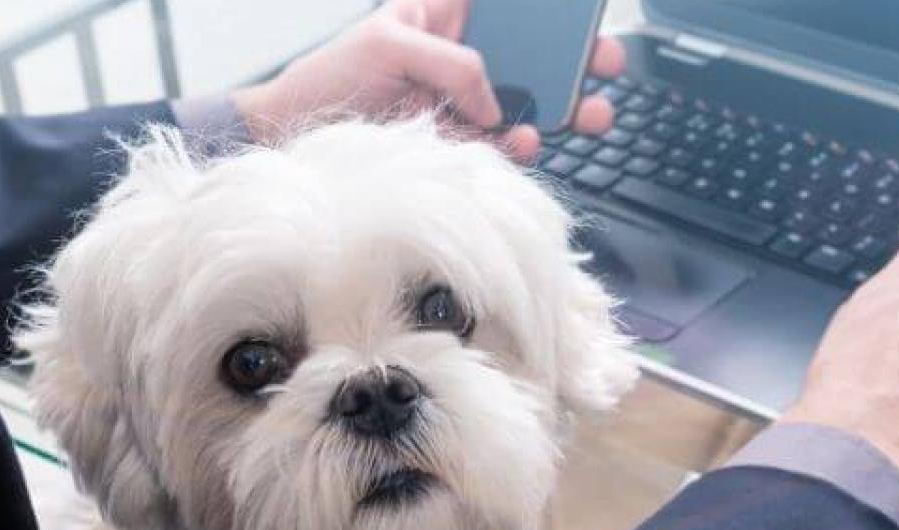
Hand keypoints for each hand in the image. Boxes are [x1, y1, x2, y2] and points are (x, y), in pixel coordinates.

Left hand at [230, 0, 626, 159]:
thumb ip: (449, 61)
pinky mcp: (459, 146)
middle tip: (605, 68)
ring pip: (528, 104)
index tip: (583, 19)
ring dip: (560, 110)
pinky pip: (503, 146)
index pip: (508, 11)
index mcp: (448, 20)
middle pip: (534, 57)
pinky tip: (525, 142)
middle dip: (574, 62)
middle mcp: (463, 62)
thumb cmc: (331, 75)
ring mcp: (465, 106)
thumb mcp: (386, 44)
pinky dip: (520, 147)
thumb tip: (492, 99)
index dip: (547, 14)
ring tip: (581, 115)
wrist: (293, 138)